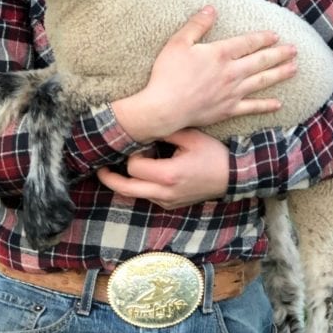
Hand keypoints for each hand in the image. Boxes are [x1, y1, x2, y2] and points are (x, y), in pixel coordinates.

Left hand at [96, 129, 229, 209]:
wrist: (233, 177)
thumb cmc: (212, 155)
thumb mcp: (190, 136)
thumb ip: (164, 132)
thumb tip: (143, 127)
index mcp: (169, 175)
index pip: (134, 168)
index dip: (132, 155)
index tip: (141, 144)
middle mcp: (165, 194)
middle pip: (126, 189)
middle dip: (109, 178)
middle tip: (99, 167)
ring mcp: (167, 203)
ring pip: (135, 194)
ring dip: (127, 181)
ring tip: (124, 166)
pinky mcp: (170, 206)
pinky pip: (147, 197)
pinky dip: (140, 185)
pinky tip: (146, 171)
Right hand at [112, 5, 297, 141]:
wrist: (165, 107)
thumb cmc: (168, 73)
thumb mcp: (178, 42)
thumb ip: (197, 25)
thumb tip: (211, 8)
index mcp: (220, 53)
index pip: (247, 43)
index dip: (263, 38)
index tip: (276, 35)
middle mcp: (231, 72)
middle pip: (261, 60)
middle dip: (279, 54)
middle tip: (294, 50)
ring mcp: (232, 92)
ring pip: (262, 81)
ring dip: (279, 74)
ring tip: (294, 69)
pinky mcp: (228, 110)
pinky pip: (252, 107)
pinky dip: (266, 105)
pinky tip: (278, 104)